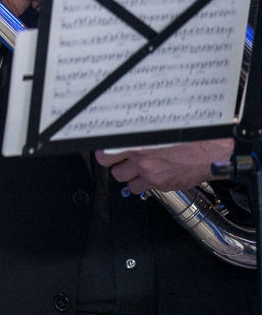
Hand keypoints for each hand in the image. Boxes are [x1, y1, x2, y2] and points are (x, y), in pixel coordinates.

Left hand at [94, 138, 234, 192]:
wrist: (211, 152)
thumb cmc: (189, 136)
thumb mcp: (159, 125)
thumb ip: (139, 129)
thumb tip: (122, 127)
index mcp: (137, 140)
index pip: (105, 150)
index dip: (103, 151)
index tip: (104, 150)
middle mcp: (140, 157)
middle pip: (110, 165)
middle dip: (114, 162)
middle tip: (121, 159)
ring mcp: (149, 172)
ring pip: (123, 179)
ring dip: (128, 174)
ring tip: (137, 167)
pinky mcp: (159, 185)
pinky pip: (140, 189)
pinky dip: (142, 184)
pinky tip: (150, 176)